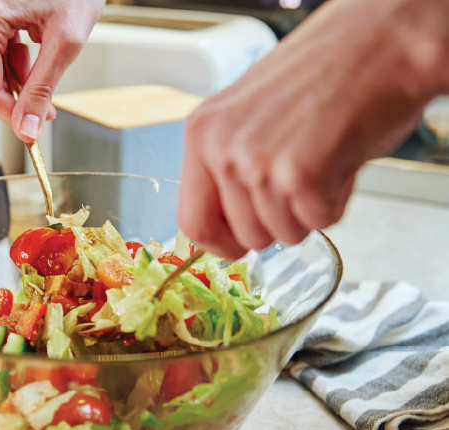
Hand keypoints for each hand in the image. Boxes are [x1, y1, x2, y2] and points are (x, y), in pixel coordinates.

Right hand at [0, 0, 104, 141]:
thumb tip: (27, 129)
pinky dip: (10, 64)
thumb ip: (43, 88)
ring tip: (44, 75)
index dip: (9, 114)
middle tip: (44, 108)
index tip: (32, 129)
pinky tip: (33, 55)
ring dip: (13, 82)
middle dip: (12, 99)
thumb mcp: (65, 42)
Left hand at [178, 0, 448, 258]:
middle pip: (244, 236)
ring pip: (283, 234)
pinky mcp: (301, 177)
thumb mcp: (249, 116)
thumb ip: (230, 165)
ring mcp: (258, 165)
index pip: (192, 222)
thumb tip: (228, 221)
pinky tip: (339, 160)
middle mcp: (222, 149)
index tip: (237, 245)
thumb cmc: (324, 72)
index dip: (220, 243)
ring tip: (322, 159)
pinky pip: (319, 222)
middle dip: (278, 222)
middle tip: (300, 181)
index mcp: (202, 133)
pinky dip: (338, 201)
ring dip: (310, 209)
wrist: (379, 42)